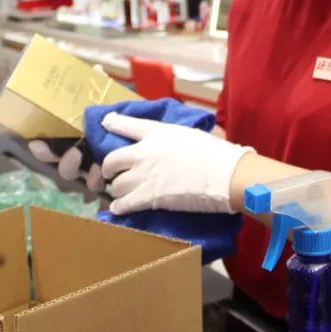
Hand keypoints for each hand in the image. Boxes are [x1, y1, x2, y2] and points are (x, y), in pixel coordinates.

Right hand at [27, 63, 107, 192]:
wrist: (147, 132)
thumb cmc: (120, 115)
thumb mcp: (107, 100)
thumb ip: (99, 86)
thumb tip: (98, 69)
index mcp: (74, 140)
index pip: (49, 150)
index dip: (42, 149)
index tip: (37, 143)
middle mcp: (82, 159)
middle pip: (65, 169)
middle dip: (66, 164)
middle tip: (76, 153)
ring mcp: (97, 172)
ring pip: (85, 182)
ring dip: (89, 177)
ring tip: (98, 167)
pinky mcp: (114, 179)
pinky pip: (105, 188)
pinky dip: (106, 182)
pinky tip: (111, 174)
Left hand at [100, 113, 253, 215]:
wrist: (224, 174)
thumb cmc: (215, 152)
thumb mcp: (188, 134)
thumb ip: (171, 137)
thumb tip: (171, 143)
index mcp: (156, 132)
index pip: (126, 124)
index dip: (113, 123)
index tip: (106, 123)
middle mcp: (144, 152)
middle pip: (111, 160)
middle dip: (108, 168)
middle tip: (112, 173)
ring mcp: (144, 175)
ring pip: (116, 185)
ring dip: (117, 190)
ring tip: (121, 194)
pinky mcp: (148, 197)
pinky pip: (124, 204)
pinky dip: (119, 208)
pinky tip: (118, 209)